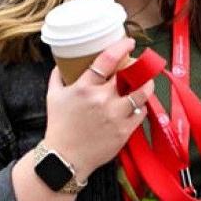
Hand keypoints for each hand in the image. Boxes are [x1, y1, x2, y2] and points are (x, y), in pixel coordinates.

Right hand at [44, 39, 154, 179]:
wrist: (65, 158)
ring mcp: (115, 115)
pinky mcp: (124, 130)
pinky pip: (141, 112)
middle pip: (129, 74)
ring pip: (142, 92)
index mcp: (84, 88)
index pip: (107, 60)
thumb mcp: (53, 97)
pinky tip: (137, 104)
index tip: (129, 42)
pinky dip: (141, 106)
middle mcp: (102, 99)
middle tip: (139, 65)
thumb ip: (59, 77)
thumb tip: (62, 62)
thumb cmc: (59, 126)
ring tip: (146, 81)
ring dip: (147, 84)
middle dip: (136, 67)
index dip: (121, 47)